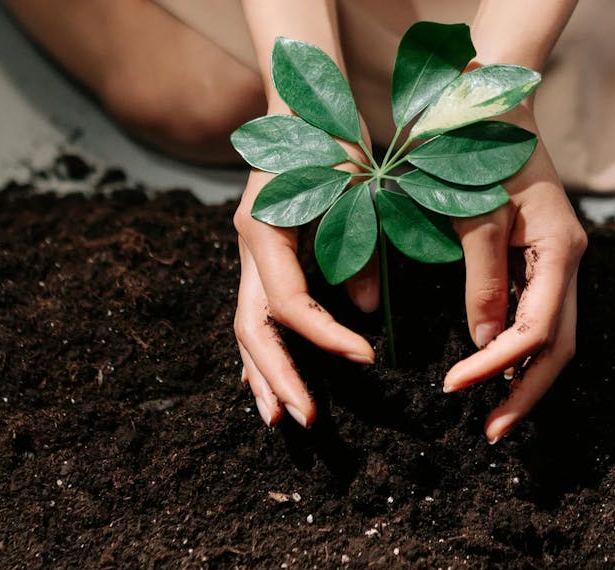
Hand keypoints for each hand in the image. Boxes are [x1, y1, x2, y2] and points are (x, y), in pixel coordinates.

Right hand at [233, 126, 378, 427]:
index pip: (290, 304)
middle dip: (279, 378)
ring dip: (263, 376)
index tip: (367, 359)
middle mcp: (248, 248)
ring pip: (246, 329)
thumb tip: (367, 311)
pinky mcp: (261, 260)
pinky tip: (272, 383)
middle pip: (253, 329)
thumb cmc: (332, 140)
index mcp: (265, 230)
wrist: (302, 105)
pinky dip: (265, 352)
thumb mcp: (355, 191)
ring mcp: (249, 256)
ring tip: (279, 419)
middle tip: (306, 419)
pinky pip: (256, 316)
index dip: (326, 338)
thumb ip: (360, 249)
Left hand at [442, 110, 586, 442]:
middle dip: (526, 393)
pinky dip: (519, 351)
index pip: (537, 330)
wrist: (494, 105)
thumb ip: (482, 279)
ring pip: (555, 337)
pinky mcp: (543, 261)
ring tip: (494, 414)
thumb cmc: (481, 150)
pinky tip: (496, 372)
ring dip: (525, 378)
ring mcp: (560, 263)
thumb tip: (483, 343)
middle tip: (491, 433)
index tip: (453, 386)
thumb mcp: (476, 214)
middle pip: (560, 347)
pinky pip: (540, 318)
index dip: (497, 365)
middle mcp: (570, 262)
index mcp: (561, 249)